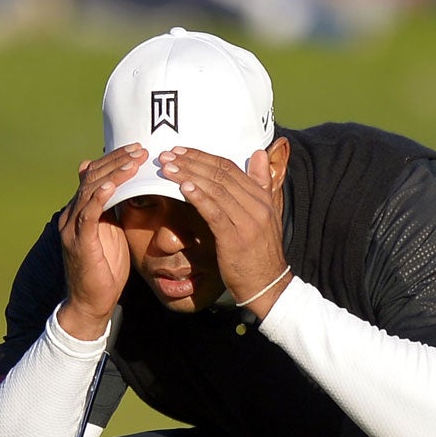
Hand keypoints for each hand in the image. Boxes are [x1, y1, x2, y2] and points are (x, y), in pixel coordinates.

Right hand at [55, 145, 144, 339]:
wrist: (91, 302)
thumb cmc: (105, 270)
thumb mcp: (112, 234)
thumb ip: (115, 211)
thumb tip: (126, 190)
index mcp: (80, 211)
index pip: (94, 176)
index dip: (115, 161)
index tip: (138, 150)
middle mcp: (72, 215)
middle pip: (92, 177)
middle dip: (117, 161)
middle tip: (140, 150)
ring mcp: (72, 227)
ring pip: (90, 190)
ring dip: (114, 174)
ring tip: (134, 162)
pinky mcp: (79, 242)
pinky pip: (87, 214)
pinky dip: (98, 197)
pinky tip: (111, 185)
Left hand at [158, 147, 289, 315]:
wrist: (268, 285)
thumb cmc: (260, 252)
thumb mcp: (266, 214)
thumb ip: (261, 184)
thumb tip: (259, 153)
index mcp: (262, 198)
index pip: (231, 168)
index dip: (204, 157)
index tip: (181, 151)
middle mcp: (257, 206)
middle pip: (221, 175)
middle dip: (191, 162)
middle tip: (167, 155)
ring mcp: (248, 222)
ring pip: (216, 190)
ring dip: (189, 175)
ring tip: (168, 168)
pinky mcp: (235, 239)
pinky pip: (215, 213)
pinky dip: (199, 198)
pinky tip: (183, 187)